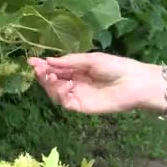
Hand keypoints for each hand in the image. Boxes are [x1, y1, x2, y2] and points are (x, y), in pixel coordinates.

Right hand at [27, 52, 157, 113]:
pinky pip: (64, 102)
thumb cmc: (116, 67)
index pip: (55, 69)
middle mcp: (74, 84)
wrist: (135, 83)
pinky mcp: (81, 107)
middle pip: (52, 82)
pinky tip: (66, 86)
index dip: (43, 66)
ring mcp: (77, 96)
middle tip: (38, 69)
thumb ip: (70, 61)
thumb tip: (48, 60)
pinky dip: (61, 94)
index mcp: (77, 70)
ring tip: (50, 76)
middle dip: (43, 75)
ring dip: (49, 85)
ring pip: (55, 93)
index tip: (31, 61)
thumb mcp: (91, 59)